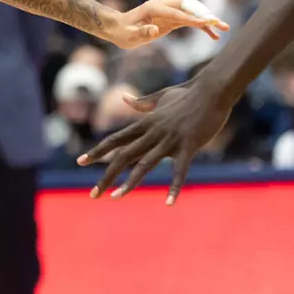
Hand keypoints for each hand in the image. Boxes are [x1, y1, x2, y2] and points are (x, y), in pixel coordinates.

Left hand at [76, 81, 236, 202]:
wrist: (213, 90)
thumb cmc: (189, 93)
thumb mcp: (161, 97)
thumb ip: (142, 102)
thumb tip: (124, 98)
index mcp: (145, 123)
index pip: (115, 139)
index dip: (97, 151)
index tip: (80, 162)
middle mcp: (153, 132)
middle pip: (123, 156)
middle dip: (106, 176)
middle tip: (93, 194)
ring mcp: (170, 139)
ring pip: (144, 164)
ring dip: (129, 183)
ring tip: (114, 197)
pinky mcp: (188, 145)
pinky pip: (179, 170)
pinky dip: (174, 187)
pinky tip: (169, 203)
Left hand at [103, 0, 228, 49]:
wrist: (117, 28)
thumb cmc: (122, 32)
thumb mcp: (129, 36)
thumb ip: (141, 32)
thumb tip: (155, 30)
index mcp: (155, 7)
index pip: (177, 13)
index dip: (191, 18)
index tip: (205, 23)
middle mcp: (164, 6)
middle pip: (190, 9)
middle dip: (206, 16)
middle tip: (222, 25)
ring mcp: (168, 12)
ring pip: (192, 14)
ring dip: (208, 22)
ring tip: (224, 30)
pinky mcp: (170, 19)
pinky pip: (189, 21)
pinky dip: (201, 27)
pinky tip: (212, 36)